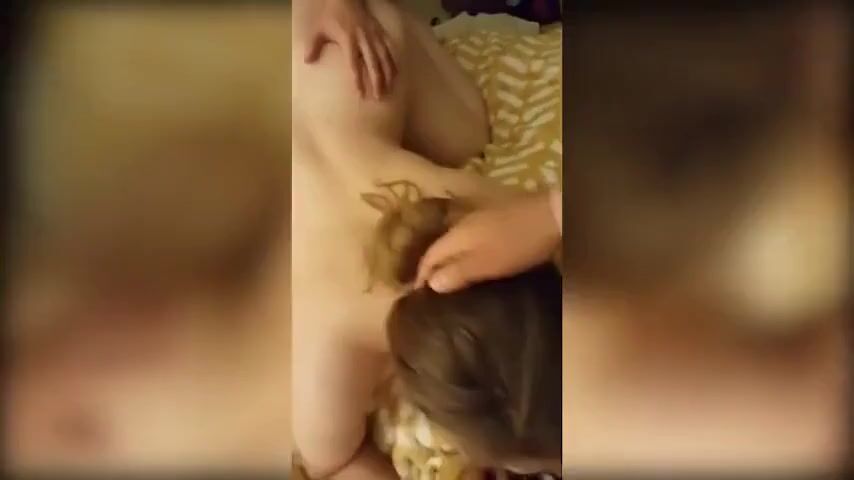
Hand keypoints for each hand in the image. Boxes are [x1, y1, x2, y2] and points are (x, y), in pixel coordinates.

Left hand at [304, 0, 396, 99]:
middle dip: (377, 81)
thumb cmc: (330, 14)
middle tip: (379, 97)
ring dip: (388, 74)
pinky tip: (396, 73)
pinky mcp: (380, 32)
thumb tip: (308, 62)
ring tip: (390, 89)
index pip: (354, 65)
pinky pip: (389, 48)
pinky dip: (394, 61)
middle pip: (373, 64)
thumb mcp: (318, 29)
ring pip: (384, 58)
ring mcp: (374, 36)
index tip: (361, 94)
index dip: (358, 80)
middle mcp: (364, 40)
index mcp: (348, 41)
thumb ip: (314, 46)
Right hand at [414, 192, 560, 292]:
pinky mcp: (498, 220)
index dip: (421, 274)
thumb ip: (458, 272)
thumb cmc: (516, 243)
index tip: (416, 293)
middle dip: (434, 267)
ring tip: (451, 277)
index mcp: (457, 235)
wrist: (551, 216)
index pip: (430, 255)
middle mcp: (464, 224)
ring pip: (457, 242)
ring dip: (451, 259)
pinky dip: (467, 253)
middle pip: (441, 247)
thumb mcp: (486, 263)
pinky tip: (475, 261)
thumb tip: (430, 284)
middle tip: (431, 288)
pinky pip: (472, 240)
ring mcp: (481, 219)